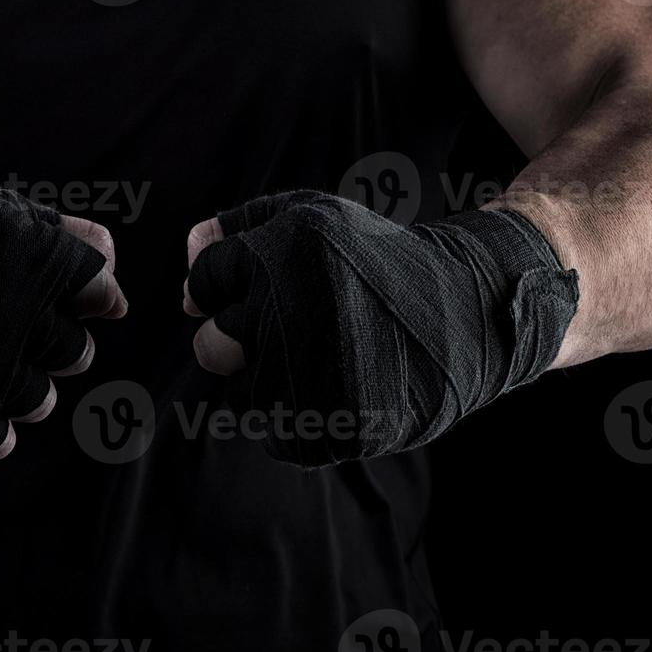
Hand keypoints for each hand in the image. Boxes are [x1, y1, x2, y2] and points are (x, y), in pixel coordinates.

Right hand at [0, 187, 126, 460]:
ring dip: (12, 381)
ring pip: (42, 397)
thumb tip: (118, 292)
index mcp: (9, 246)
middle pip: (78, 350)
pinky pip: (2, 439)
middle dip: (45, 338)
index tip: (35, 289)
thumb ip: (61, 239)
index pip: (99, 290)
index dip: (75, 293)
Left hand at [183, 192, 577, 465]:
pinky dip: (299, 418)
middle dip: (241, 337)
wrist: (468, 314)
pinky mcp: (330, 427)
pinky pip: (275, 434)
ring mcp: (312, 372)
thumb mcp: (314, 217)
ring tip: (327, 356)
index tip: (277, 286)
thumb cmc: (376, 262)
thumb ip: (239, 228)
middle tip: (300, 327)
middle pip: (211, 344)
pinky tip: (342, 387)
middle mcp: (294, 310)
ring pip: (241, 393)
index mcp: (286, 251)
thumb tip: (182, 273)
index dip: (232, 285)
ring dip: (269, 379)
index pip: (204, 281)